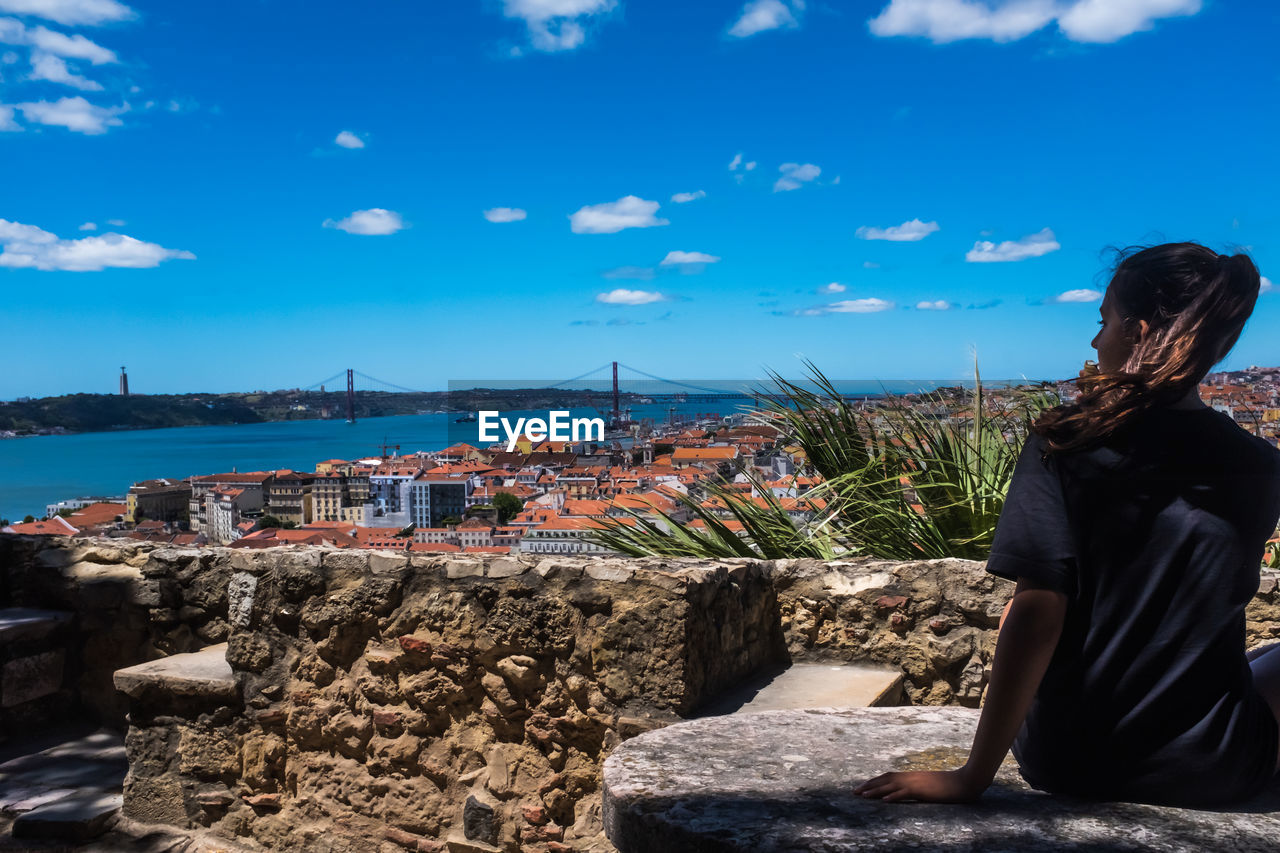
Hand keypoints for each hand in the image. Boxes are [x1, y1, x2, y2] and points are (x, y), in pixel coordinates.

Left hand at [853, 767, 985, 803]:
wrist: (963, 782)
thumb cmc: (948, 786)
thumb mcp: (928, 786)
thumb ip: (916, 787)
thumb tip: (907, 792)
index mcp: (911, 776)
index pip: (888, 777)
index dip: (874, 781)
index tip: (862, 787)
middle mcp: (910, 777)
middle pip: (885, 779)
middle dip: (869, 786)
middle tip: (854, 792)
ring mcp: (915, 783)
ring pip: (890, 785)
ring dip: (875, 791)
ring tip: (862, 796)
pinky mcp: (922, 790)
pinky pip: (905, 793)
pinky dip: (893, 796)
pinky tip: (884, 800)